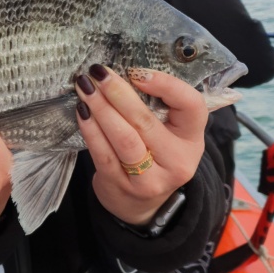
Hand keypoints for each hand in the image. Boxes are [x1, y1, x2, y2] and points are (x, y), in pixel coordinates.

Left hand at [74, 64, 206, 226]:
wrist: (140, 203)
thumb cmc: (152, 153)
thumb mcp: (166, 131)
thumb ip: (154, 104)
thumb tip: (119, 69)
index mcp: (191, 138)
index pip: (192, 107)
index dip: (167, 85)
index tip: (137, 72)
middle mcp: (177, 160)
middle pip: (146, 121)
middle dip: (117, 92)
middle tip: (97, 71)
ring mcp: (150, 178)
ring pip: (123, 137)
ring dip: (100, 108)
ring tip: (84, 86)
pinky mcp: (121, 185)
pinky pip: (103, 152)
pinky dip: (90, 128)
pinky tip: (81, 111)